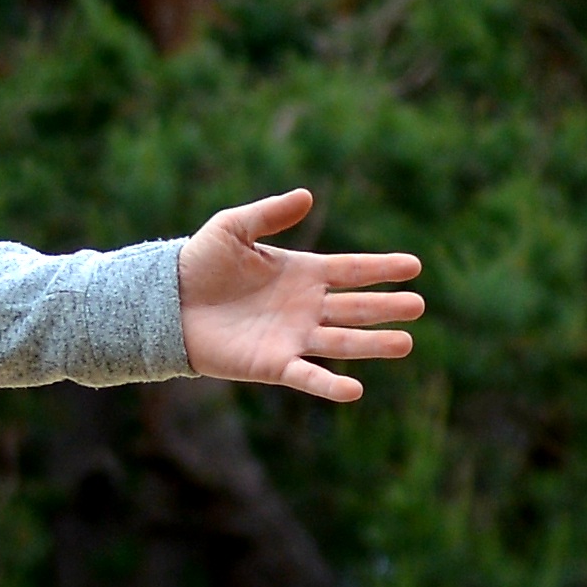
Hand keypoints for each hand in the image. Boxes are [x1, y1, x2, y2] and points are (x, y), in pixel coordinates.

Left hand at [177, 188, 422, 401]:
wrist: (167, 303)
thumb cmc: (199, 263)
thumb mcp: (232, 228)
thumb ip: (269, 213)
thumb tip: (307, 196)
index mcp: (302, 272)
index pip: (352, 270)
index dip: (382, 268)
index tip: (414, 266)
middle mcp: (305, 307)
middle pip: (356, 307)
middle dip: (388, 307)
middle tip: (419, 306)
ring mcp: (293, 337)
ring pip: (343, 341)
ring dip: (374, 345)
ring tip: (406, 343)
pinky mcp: (273, 364)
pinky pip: (307, 376)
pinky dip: (330, 385)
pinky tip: (355, 391)